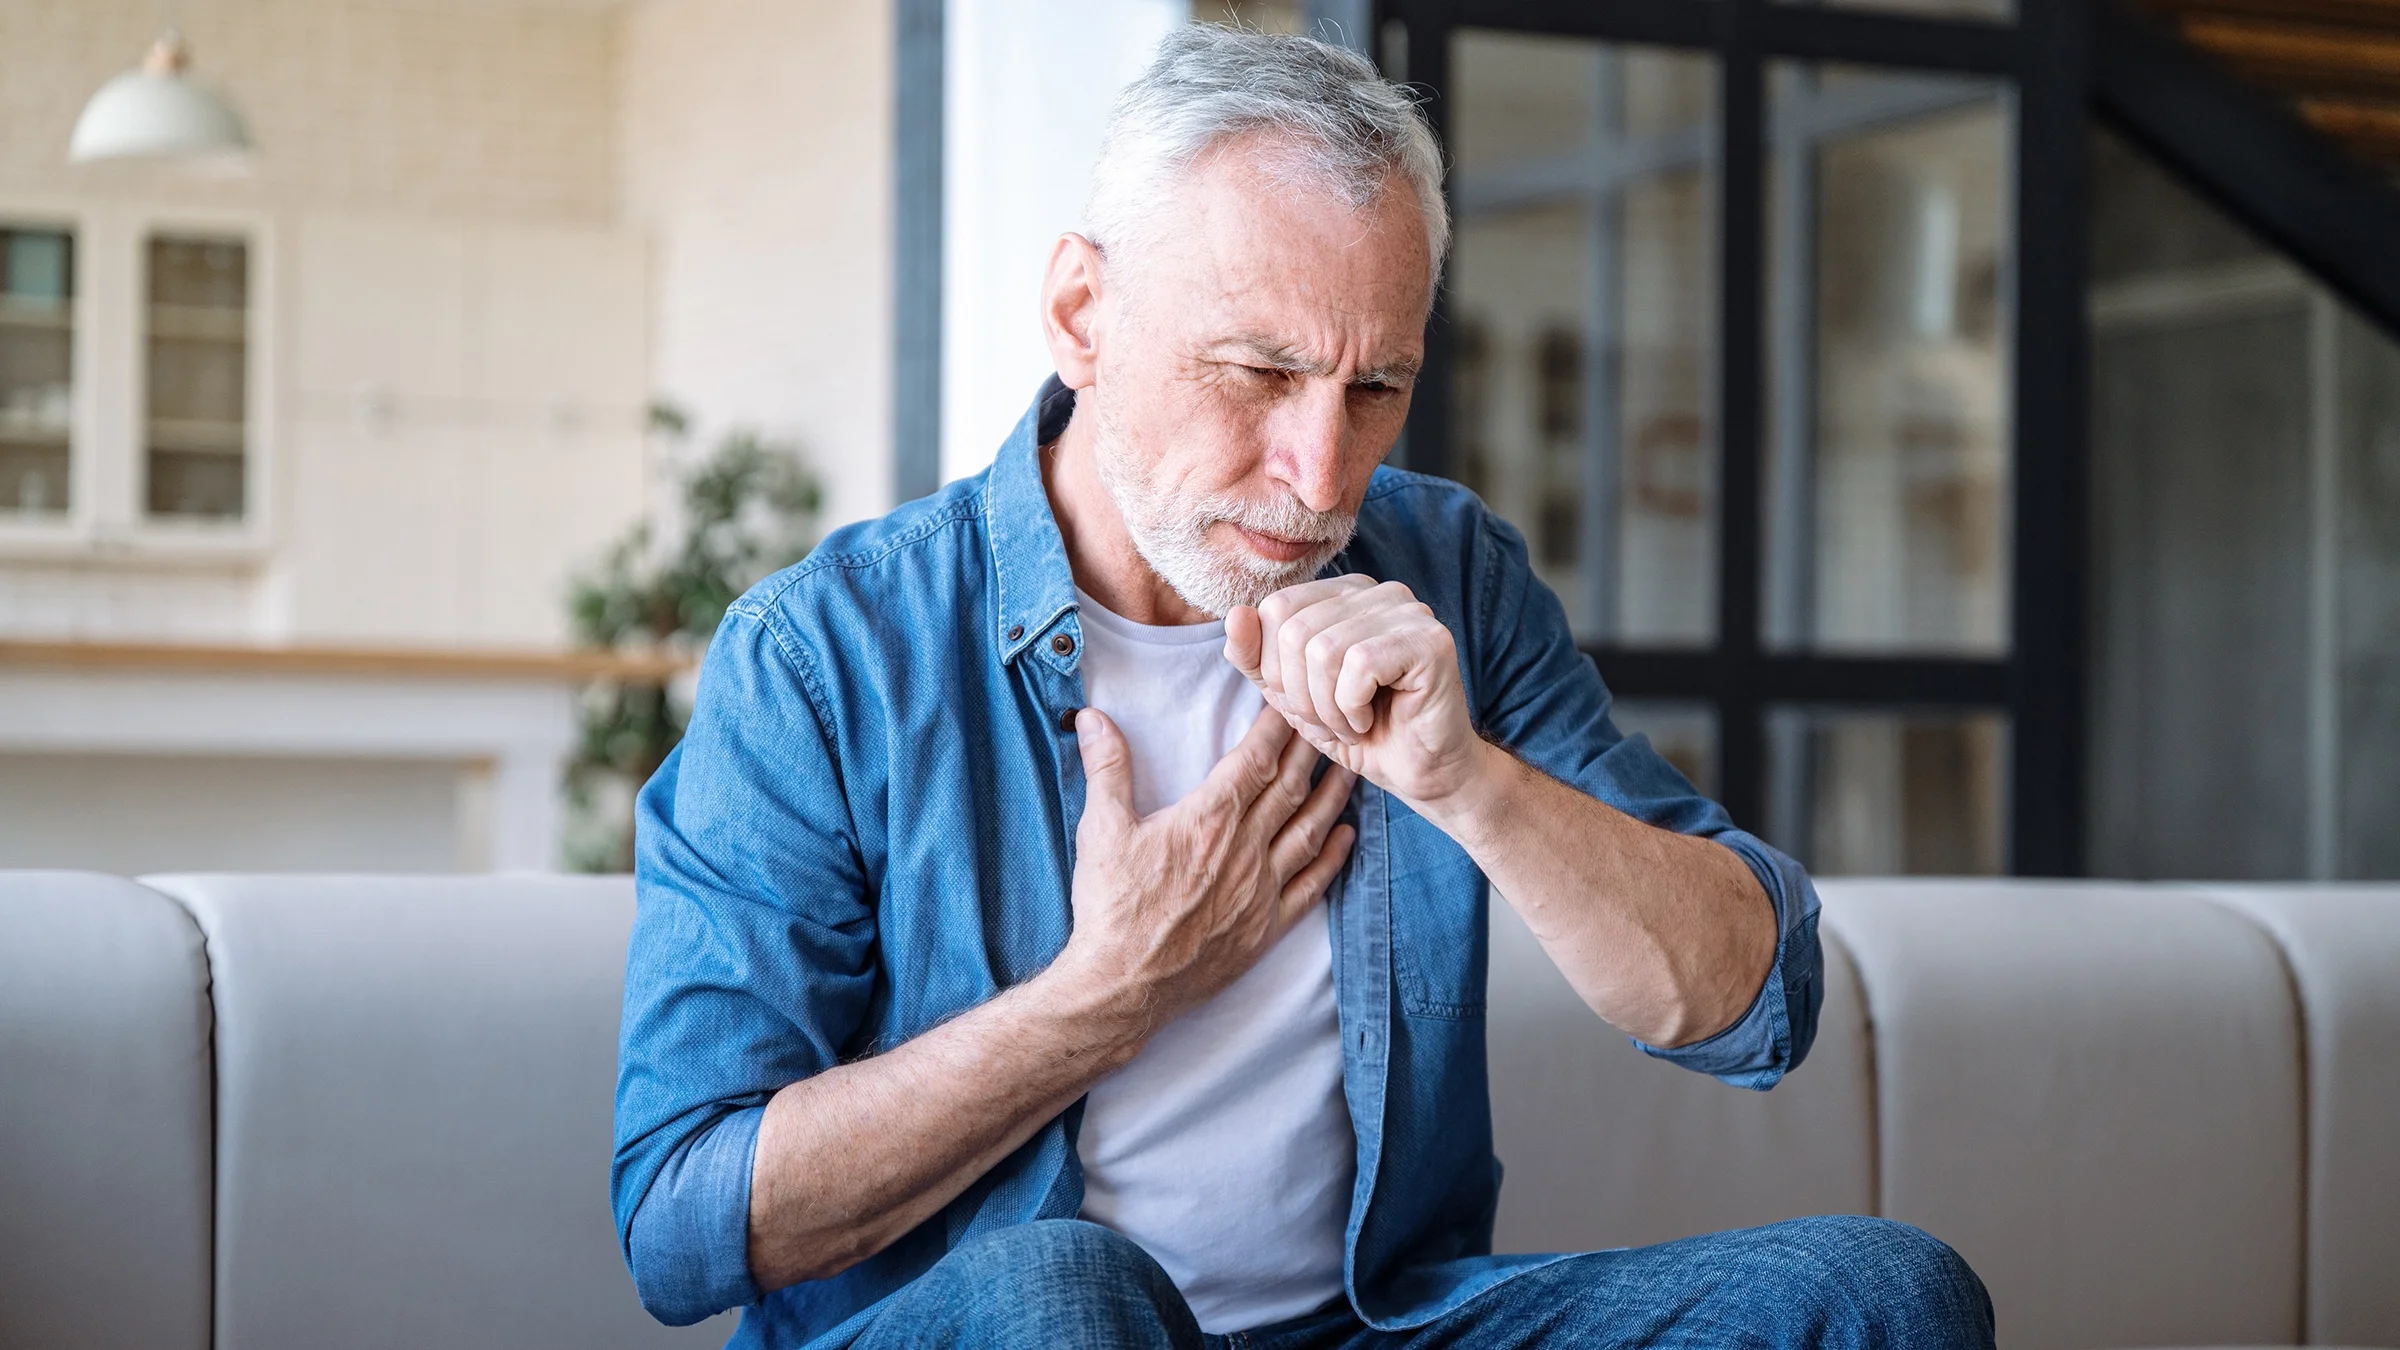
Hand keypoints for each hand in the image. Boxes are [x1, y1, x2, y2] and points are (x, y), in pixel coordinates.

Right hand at [1053, 704, 1355, 1027]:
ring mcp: (1260, 890)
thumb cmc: (1111, 907)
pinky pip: (1312, 886)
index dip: (1277, 727)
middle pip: (1290, 788)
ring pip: (1309, 830)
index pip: (1255, 759)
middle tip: (1330, 721)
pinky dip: (1333, 859)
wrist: (1123, 985)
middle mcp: (1244, 849)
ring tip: (1349, 768)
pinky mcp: (1266, 928)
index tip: (1291, 702)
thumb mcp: (1101, 829)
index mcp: (1208, 819)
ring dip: (1332, 796)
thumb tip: (1093, 718)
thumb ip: (1106, 768)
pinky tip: (1346, 837)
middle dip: (1312, 750)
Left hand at [1225, 575, 1492, 813]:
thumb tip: (1234, 614)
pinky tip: (1370, 721)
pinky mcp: (1430, 640)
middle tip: (1330, 722)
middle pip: (1295, 629)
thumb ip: (1256, 657)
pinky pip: (1360, 666)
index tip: (1306, 703)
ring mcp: (1408, 610)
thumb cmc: (1360, 731)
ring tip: (1351, 724)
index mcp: (1342, 593)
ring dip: (1327, 707)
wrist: (1421, 774)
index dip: (1275, 668)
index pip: (1276, 607)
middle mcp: (1376, 590)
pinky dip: (1352, 708)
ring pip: (1324, 649)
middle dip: (1300, 694)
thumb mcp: (1290, 696)